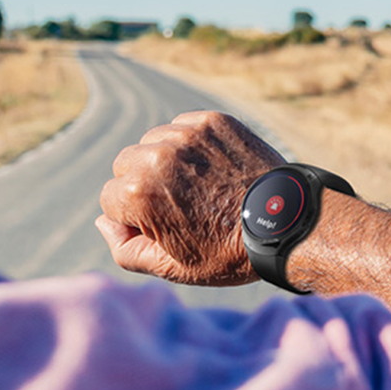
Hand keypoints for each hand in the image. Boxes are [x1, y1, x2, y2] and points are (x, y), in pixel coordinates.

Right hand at [96, 111, 285, 285]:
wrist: (286, 224)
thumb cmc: (227, 252)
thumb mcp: (171, 268)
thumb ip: (124, 249)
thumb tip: (103, 221)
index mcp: (138, 194)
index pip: (109, 199)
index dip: (133, 217)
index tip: (163, 225)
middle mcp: (156, 156)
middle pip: (125, 165)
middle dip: (142, 185)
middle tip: (178, 204)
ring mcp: (186, 134)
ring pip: (151, 142)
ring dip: (163, 161)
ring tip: (194, 185)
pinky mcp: (211, 121)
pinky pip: (180, 126)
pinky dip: (187, 145)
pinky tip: (209, 168)